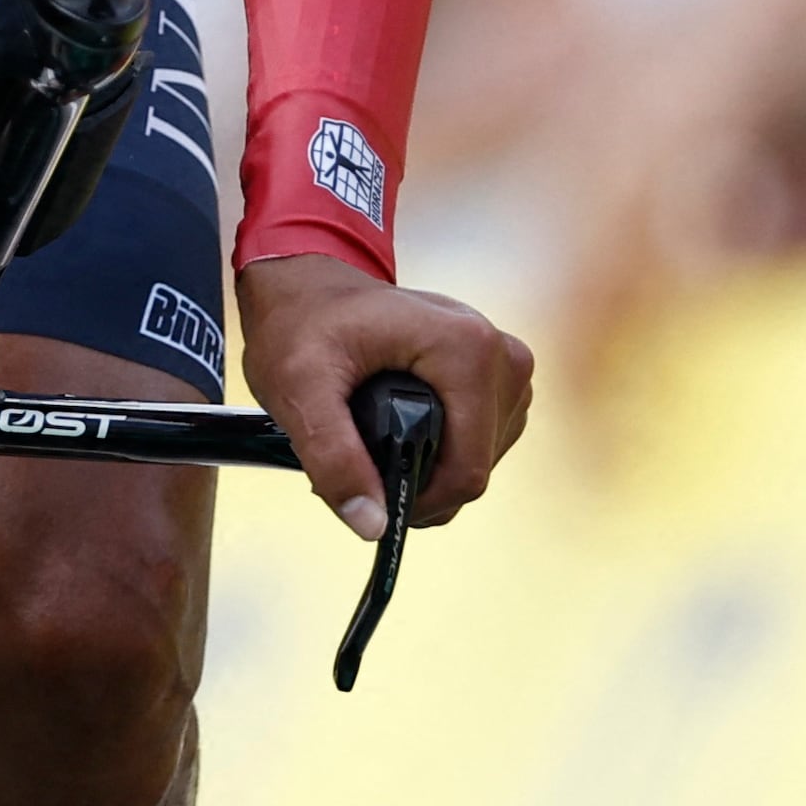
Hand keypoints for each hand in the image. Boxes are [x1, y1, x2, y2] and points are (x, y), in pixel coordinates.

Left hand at [236, 256, 535, 540]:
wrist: (307, 282)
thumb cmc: (303, 321)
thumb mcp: (300, 389)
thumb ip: (333, 457)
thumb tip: (374, 524)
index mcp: (467, 348)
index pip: (468, 469)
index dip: (420, 499)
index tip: (370, 493)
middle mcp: (502, 354)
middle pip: (478, 465)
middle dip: (422, 480)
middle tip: (361, 460)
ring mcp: (505, 363)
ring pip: (483, 456)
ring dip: (433, 467)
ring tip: (376, 443)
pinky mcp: (498, 373)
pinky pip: (484, 437)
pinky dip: (446, 449)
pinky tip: (403, 433)